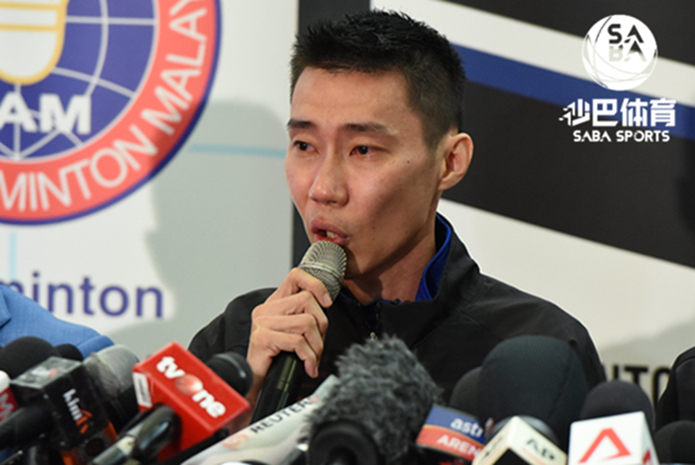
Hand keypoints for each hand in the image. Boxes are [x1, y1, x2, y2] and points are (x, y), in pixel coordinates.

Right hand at [245, 268, 331, 403]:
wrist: (256, 385)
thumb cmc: (276, 361)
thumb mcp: (294, 333)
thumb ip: (305, 315)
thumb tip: (326, 306)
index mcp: (275, 303)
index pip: (296, 276)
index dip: (316, 285)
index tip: (326, 302)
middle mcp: (266, 309)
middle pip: (307, 300)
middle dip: (321, 326)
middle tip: (317, 345)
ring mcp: (262, 322)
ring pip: (306, 321)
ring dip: (316, 345)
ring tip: (312, 358)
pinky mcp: (262, 338)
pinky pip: (298, 341)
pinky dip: (309, 357)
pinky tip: (308, 366)